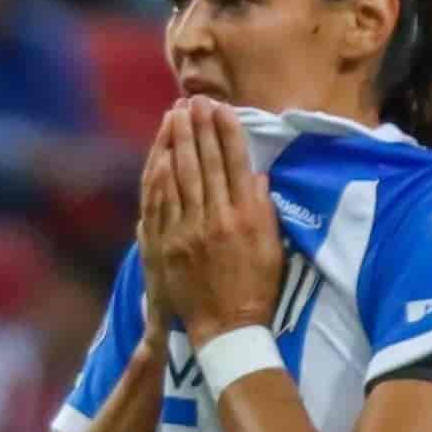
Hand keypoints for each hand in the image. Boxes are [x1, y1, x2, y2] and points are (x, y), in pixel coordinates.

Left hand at [139, 98, 284, 347]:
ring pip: (180, 176)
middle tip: (193, 101)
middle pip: (204, 162)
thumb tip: (256, 174)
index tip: (220, 107)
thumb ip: (264, 209)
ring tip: (175, 116)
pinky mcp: (168, 245)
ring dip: (176, 142)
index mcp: (246, 216)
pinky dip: (160, 174)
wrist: (227, 330)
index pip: (234, 161)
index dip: (226, 131)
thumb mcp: (272, 248)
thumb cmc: (256, 290)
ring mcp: (189, 231)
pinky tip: (159, 154)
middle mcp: (217, 218)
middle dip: (198, 127)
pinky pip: (161, 202)